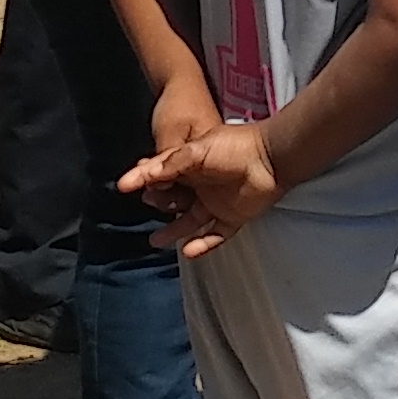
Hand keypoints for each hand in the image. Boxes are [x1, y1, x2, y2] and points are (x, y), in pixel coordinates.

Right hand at [119, 118, 282, 258]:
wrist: (273, 158)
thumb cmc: (235, 147)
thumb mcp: (197, 149)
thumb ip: (170, 163)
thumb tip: (141, 175)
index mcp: (191, 165)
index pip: (162, 175)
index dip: (145, 180)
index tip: (124, 186)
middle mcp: (201, 185)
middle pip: (173, 200)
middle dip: (159, 204)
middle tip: (149, 205)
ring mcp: (216, 203)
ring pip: (190, 222)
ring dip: (174, 232)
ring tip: (155, 240)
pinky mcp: (233, 218)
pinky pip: (215, 236)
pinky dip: (202, 245)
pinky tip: (188, 251)